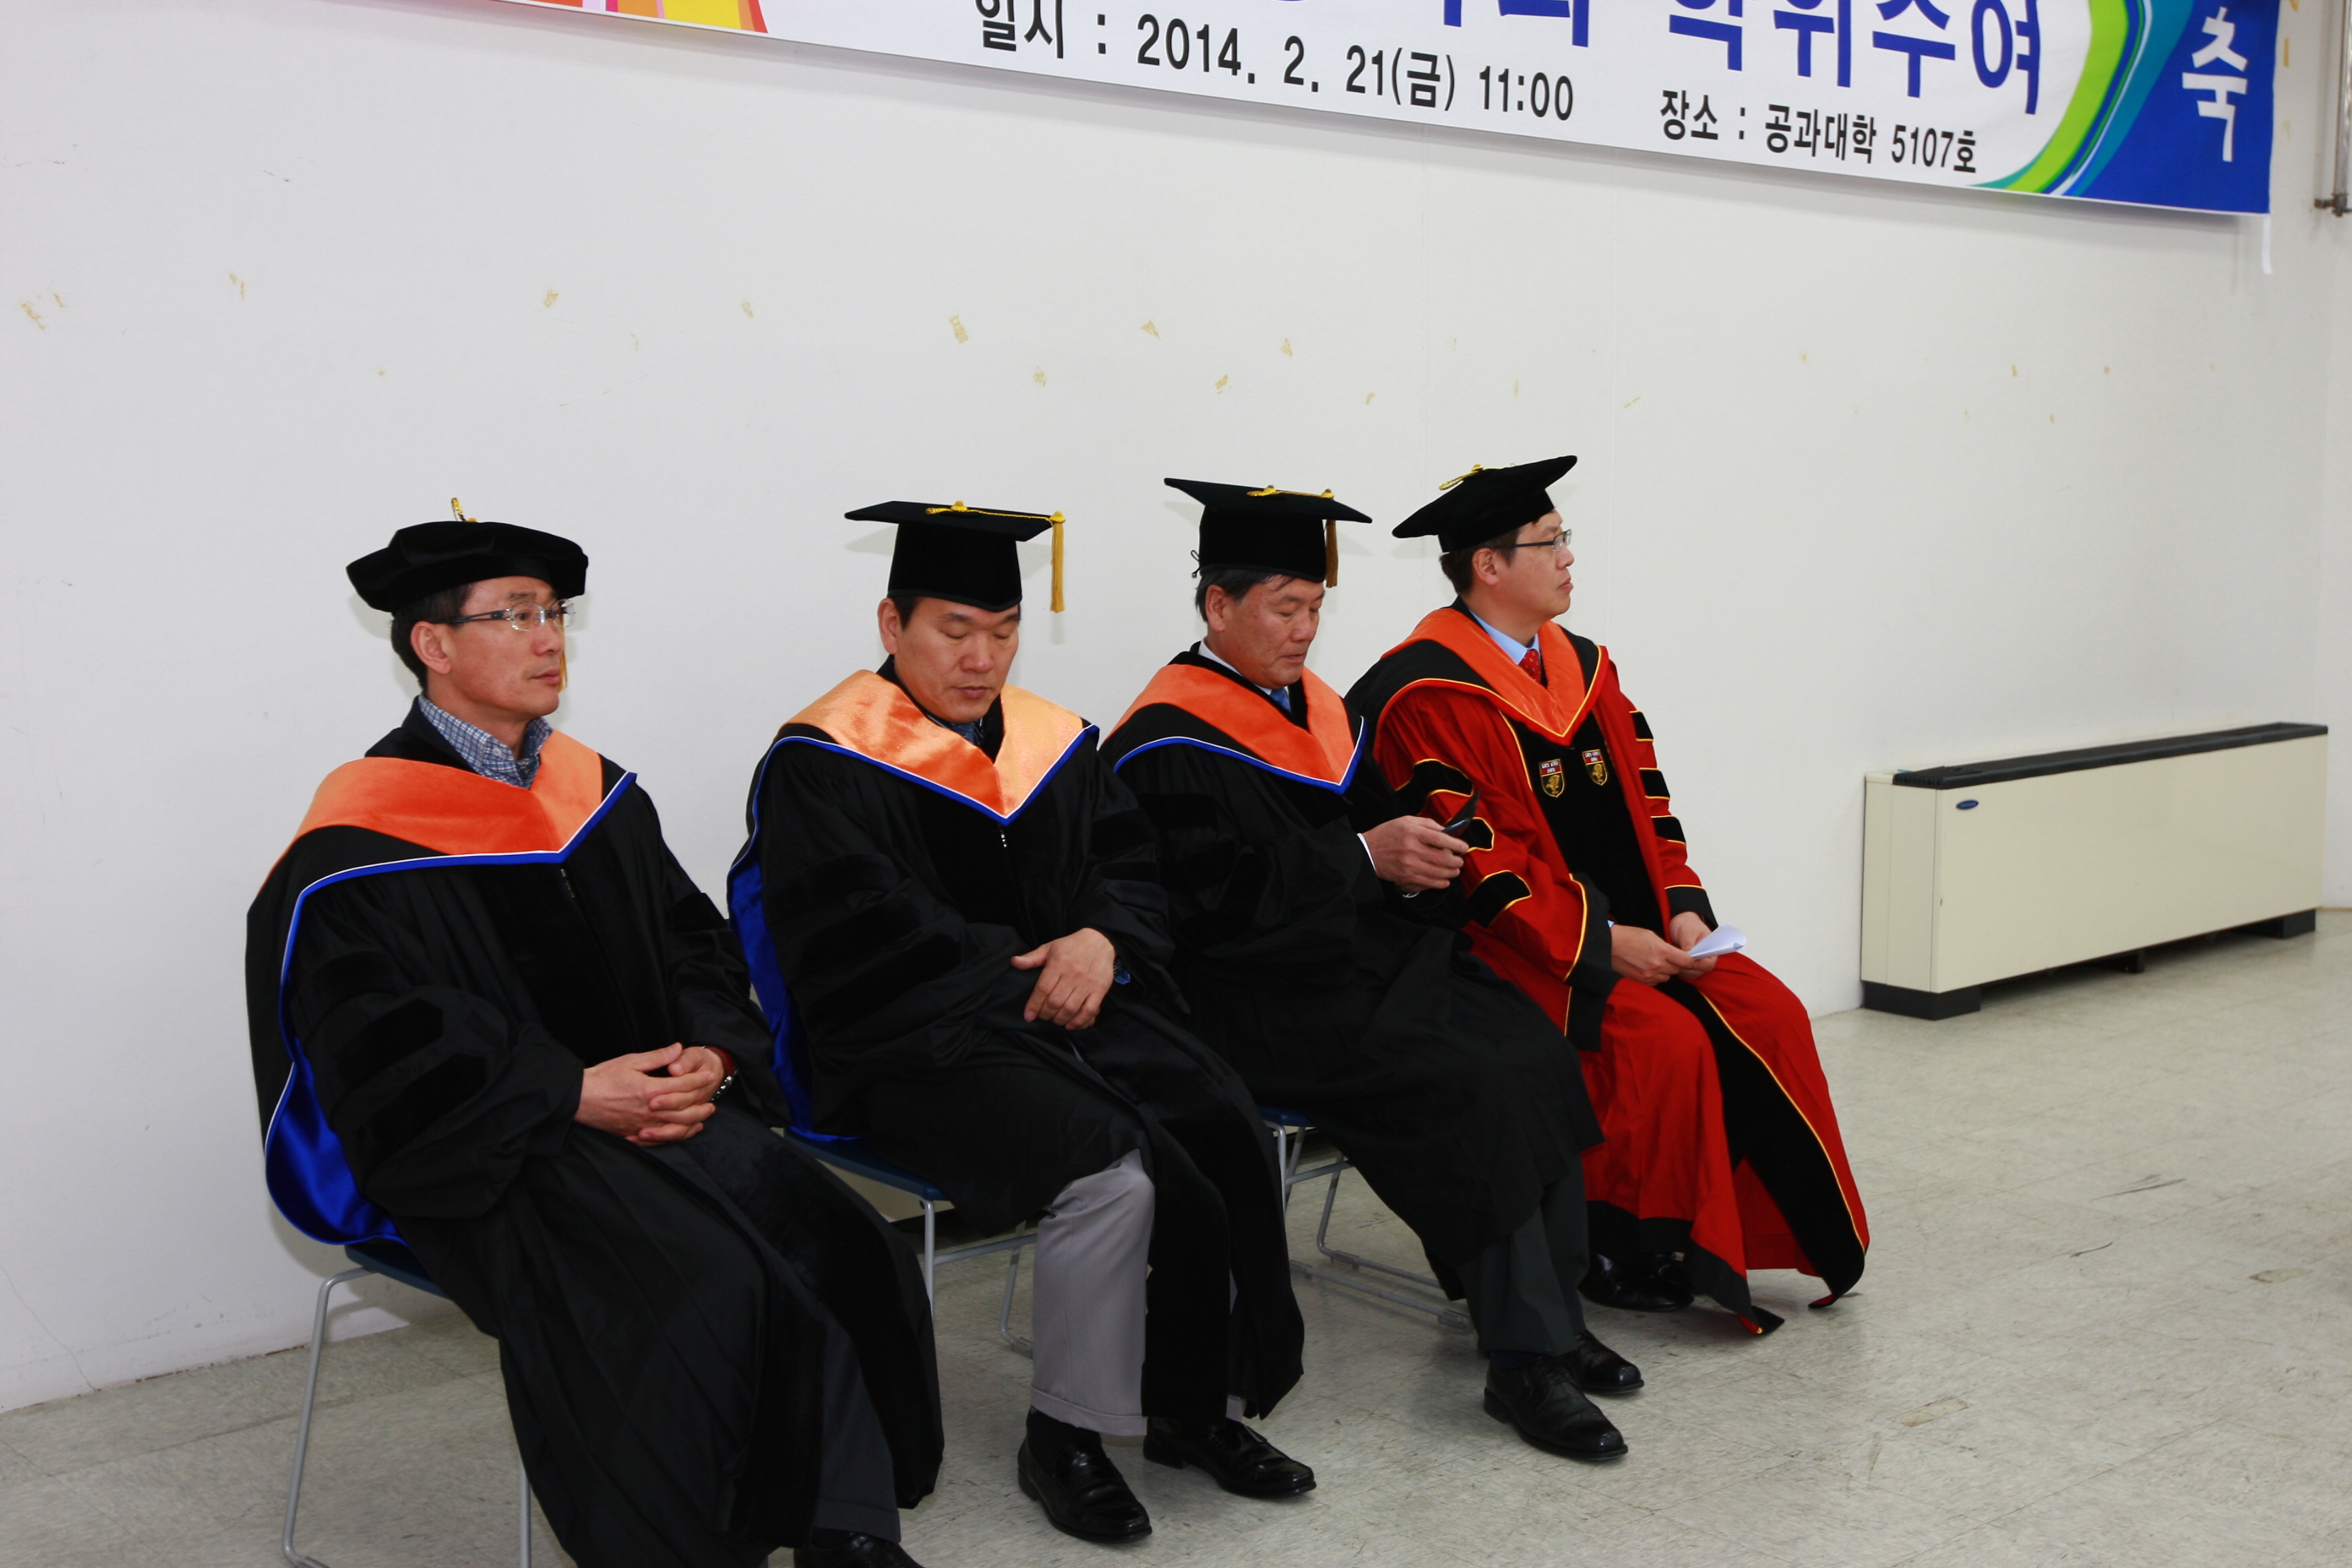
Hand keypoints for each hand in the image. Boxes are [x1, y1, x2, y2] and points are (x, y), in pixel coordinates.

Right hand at [575, 1043, 720, 1143]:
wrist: (578, 1099)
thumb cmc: (602, 1077)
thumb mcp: (630, 1061)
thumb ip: (657, 1057)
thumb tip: (677, 1048)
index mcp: (650, 1089)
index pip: (683, 1085)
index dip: (698, 1080)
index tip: (709, 1075)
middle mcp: (650, 1110)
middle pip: (685, 1110)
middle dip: (702, 1104)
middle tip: (713, 1101)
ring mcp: (642, 1125)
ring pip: (676, 1127)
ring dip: (694, 1122)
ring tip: (704, 1117)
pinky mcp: (634, 1134)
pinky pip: (661, 1139)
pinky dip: (676, 1136)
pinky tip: (683, 1132)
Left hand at [1011, 927, 1116, 1030]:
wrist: (1100, 941)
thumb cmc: (1071, 946)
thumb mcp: (1050, 947)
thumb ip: (1032, 958)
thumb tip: (1014, 962)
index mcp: (1058, 963)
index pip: (1043, 989)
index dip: (1034, 1005)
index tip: (1028, 1016)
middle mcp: (1073, 974)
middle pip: (1055, 1002)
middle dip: (1046, 1014)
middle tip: (1042, 1017)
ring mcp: (1087, 983)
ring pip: (1070, 1008)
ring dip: (1060, 1019)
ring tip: (1054, 1020)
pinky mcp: (1100, 990)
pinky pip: (1089, 1010)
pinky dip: (1079, 1021)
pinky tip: (1070, 1025)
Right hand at [1361, 815, 1468, 890]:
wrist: (1368, 852)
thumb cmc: (1388, 834)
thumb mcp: (1405, 821)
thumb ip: (1426, 823)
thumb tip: (1445, 830)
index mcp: (1412, 832)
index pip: (1440, 839)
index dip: (1456, 844)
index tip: (1464, 847)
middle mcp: (1411, 849)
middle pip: (1442, 858)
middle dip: (1456, 861)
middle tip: (1460, 861)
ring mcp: (1409, 865)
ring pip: (1437, 873)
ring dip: (1451, 873)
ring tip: (1455, 871)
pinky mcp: (1406, 877)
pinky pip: (1428, 883)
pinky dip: (1440, 883)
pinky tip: (1445, 881)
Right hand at [1611, 925, 1712, 985]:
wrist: (1609, 945)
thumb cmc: (1629, 936)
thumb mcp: (1651, 936)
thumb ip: (1666, 947)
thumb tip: (1676, 955)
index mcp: (1662, 951)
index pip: (1687, 961)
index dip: (1692, 960)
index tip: (1692, 959)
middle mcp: (1658, 965)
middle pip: (1678, 969)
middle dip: (1677, 964)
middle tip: (1671, 958)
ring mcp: (1650, 975)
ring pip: (1668, 977)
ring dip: (1667, 971)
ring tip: (1657, 962)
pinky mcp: (1642, 981)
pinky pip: (1657, 981)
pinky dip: (1657, 976)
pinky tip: (1649, 968)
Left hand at [1667, 911, 1717, 967]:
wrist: (1681, 922)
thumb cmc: (1688, 924)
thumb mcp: (1688, 931)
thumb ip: (1688, 944)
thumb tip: (1688, 957)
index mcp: (1711, 950)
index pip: (1708, 964)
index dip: (1698, 965)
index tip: (1686, 960)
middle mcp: (1705, 959)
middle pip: (1699, 972)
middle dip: (1686, 968)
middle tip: (1674, 960)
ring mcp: (1697, 962)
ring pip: (1690, 974)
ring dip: (1680, 969)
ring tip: (1671, 958)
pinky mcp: (1687, 964)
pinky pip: (1683, 971)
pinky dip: (1676, 968)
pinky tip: (1670, 960)